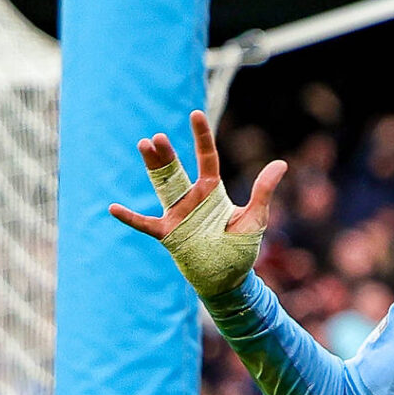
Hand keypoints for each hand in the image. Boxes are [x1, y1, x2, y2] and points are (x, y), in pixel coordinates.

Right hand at [106, 110, 287, 298]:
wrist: (230, 280)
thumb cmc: (242, 249)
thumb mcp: (256, 218)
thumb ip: (263, 191)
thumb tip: (281, 163)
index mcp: (212, 191)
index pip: (206, 157)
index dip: (201, 136)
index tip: (195, 114)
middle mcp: (192, 199)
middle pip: (176, 169)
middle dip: (167, 153)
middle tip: (157, 138)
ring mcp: (178, 215)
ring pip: (162, 186)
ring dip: (152, 168)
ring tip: (143, 146)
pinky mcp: (168, 235)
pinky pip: (146, 224)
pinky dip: (130, 218)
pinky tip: (112, 208)